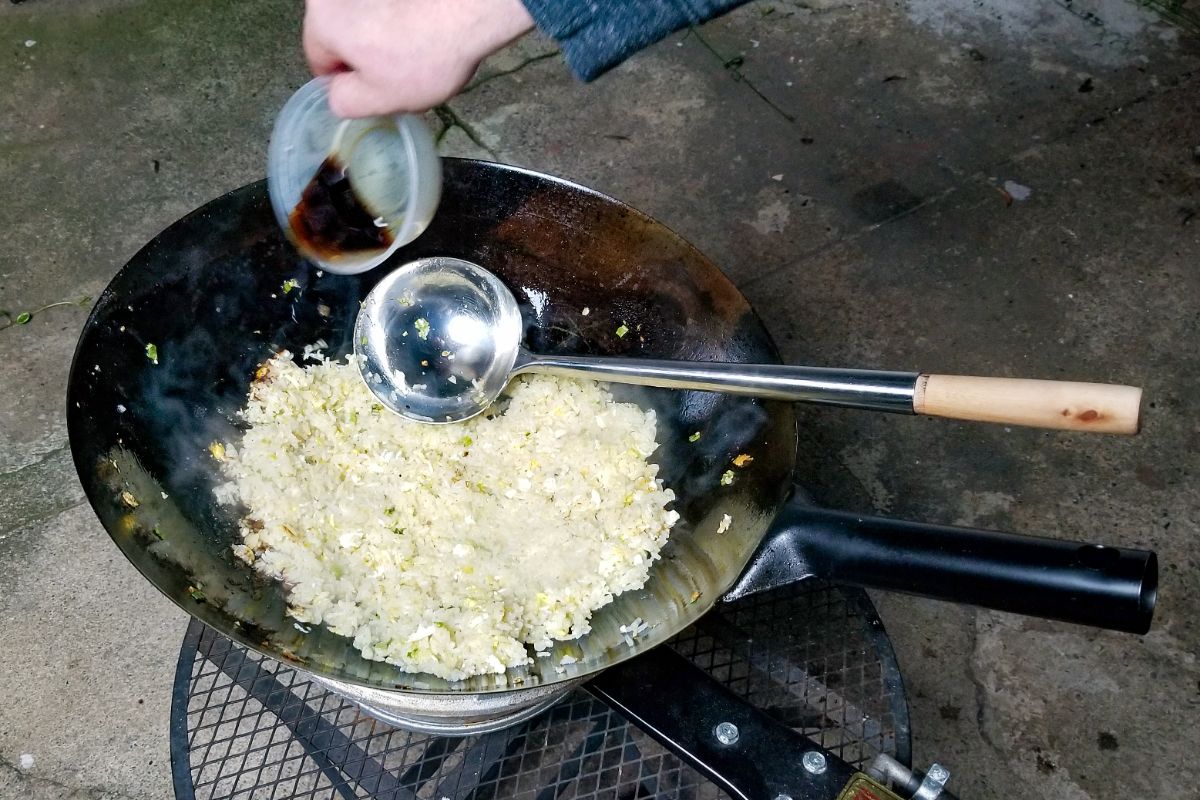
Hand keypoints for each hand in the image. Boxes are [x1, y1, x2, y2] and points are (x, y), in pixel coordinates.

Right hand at [304, 0, 534, 116]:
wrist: (468, 13)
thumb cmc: (423, 57)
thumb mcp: (378, 99)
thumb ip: (344, 103)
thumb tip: (337, 95)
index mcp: (322, 19)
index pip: (318, 60)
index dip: (345, 84)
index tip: (373, 92)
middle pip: (341, 39)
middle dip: (365, 61)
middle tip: (398, 78)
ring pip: (365, 26)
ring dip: (383, 44)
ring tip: (415, 58)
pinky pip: (386, 11)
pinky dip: (400, 26)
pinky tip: (422, 38)